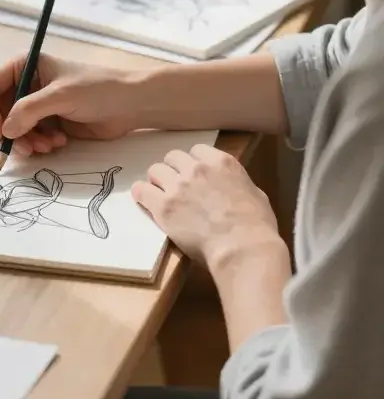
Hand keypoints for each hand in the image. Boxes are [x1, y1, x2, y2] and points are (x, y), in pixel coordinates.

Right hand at [0, 53, 142, 156]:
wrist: (129, 105)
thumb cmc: (98, 89)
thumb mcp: (61, 96)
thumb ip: (29, 111)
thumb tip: (4, 131)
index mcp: (24, 66)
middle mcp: (25, 84)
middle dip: (8, 132)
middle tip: (24, 147)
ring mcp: (36, 105)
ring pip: (12, 129)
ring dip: (25, 142)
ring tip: (46, 146)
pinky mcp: (47, 123)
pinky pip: (28, 138)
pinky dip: (37, 144)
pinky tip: (58, 143)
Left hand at [132, 144, 279, 268]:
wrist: (242, 248)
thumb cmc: (257, 226)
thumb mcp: (255, 194)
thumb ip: (237, 184)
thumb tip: (232, 187)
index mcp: (221, 162)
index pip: (196, 150)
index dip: (193, 163)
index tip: (192, 174)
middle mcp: (197, 168)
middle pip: (173, 157)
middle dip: (173, 170)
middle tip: (175, 186)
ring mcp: (178, 186)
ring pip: (155, 171)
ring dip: (157, 181)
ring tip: (160, 195)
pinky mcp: (163, 206)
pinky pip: (141, 191)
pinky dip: (142, 195)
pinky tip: (144, 200)